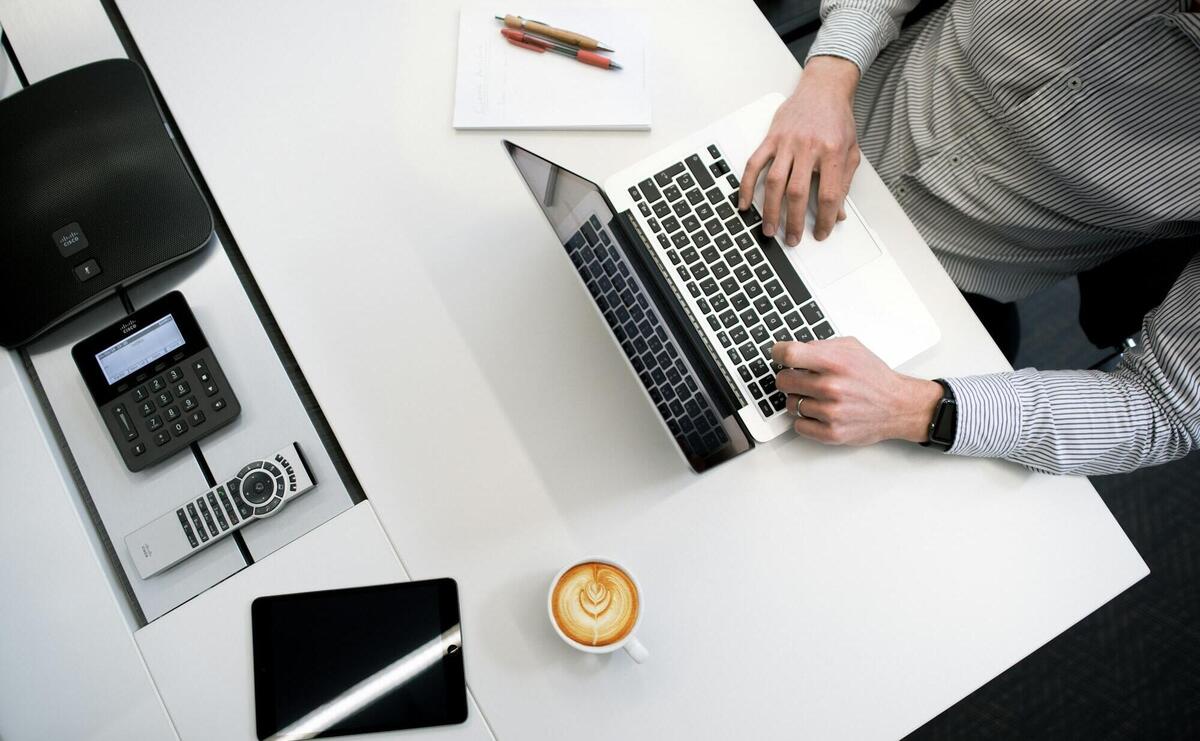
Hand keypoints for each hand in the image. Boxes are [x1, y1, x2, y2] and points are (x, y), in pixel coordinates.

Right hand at [739, 56, 861, 245]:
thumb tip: (839, 213)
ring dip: (770, 209)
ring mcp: (787, 142)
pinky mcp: (771, 138)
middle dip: (794, 221)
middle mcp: (808, 147)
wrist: (823, 89)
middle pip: (798, 192)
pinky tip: (744, 203)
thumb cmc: (837, 119)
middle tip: (792, 239)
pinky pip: (754, 164)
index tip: (822, 232)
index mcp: (832, 151)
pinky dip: (747, 185)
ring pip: (774, 182)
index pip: (828, 194)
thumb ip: (844, 182)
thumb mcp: (850, 151)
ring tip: (769, 229)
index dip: (826, 218)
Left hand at [772, 338, 942, 444]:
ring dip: (799, 400)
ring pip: (790, 404)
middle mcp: (831, 387)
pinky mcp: (831, 433)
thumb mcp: (851, 348)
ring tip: (818, 397)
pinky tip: (819, 412)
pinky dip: (805, 420)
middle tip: (800, 379)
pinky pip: (798, 426)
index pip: (788, 354)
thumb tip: (793, 349)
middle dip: (789, 378)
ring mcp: (830, 412)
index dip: (778, 353)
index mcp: (835, 362)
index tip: (779, 355)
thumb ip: (821, 346)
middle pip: (783, 381)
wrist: (898, 406)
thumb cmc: (874, 377)